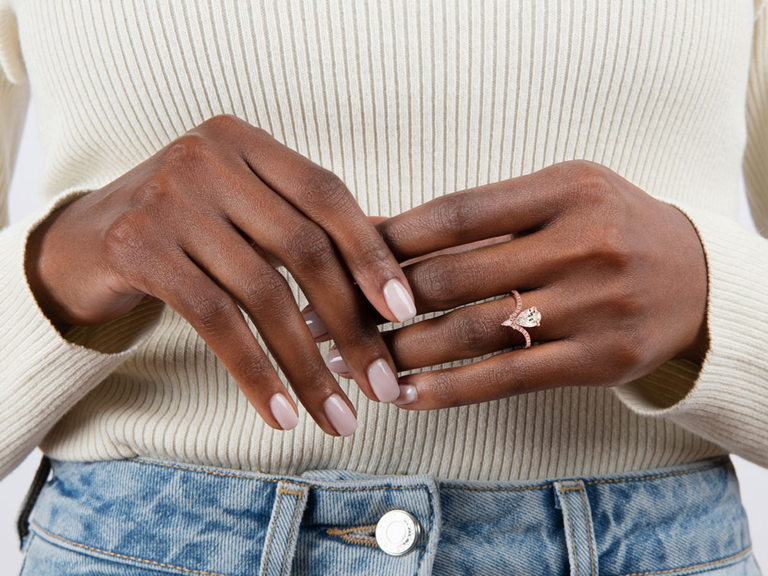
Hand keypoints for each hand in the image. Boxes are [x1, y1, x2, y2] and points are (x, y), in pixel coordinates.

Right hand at [24, 114, 416, 434]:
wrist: (80, 246)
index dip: (370, 253)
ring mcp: (168, 198)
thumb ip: (307, 227)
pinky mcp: (137, 247)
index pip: (327, 194)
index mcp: (245, 142)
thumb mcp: (245, 215)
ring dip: (307, 365)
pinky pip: (216, 321)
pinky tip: (280, 415)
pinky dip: (255, 373)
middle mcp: (207, 158)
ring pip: (262, 292)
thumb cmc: (183, 231)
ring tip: (338, 418)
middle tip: (381, 385)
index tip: (405, 312)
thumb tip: (389, 263)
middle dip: (350, 325)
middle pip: (303, 247)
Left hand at [321, 160, 709, 409]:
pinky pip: (508, 378)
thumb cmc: (607, 226)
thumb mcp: (556, 196)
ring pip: (472, 333)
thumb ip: (477, 215)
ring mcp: (593, 306)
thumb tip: (376, 228)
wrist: (695, 277)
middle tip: (319, 317)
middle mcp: (582, 244)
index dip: (386, 240)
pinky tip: (405, 396)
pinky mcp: (599, 361)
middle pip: (453, 277)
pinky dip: (449, 390)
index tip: (334, 260)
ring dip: (399, 352)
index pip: (454, 214)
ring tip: (350, 362)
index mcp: (565, 190)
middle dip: (374, 302)